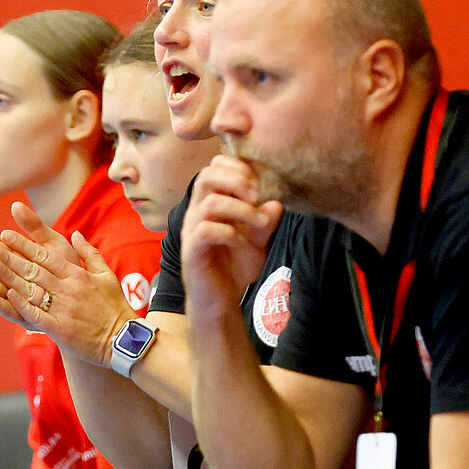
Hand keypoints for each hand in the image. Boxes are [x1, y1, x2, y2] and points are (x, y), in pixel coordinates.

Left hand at [0, 201, 135, 363]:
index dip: (23, 245)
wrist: (124, 340)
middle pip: (34, 270)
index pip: (45, 256)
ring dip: (10, 277)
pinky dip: (21, 303)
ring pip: (31, 289)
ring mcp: (63, 309)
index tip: (6, 235)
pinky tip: (6, 294)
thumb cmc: (115, 307)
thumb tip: (76, 234)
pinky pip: (37, 314)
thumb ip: (90, 253)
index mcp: (78, 275)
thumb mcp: (107, 275)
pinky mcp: (60, 329)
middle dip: (10, 257)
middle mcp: (68, 289)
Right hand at [180, 156, 282, 329]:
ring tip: (259, 223)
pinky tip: (241, 242)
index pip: (215, 167)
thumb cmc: (234, 268)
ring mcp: (192, 231)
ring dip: (240, 209)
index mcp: (210, 203)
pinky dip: (229, 232)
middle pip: (207, 174)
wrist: (220, 302)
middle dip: (237, 179)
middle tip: (257, 196)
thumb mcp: (258, 241)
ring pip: (210, 202)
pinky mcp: (191, 251)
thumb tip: (276, 202)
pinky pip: (205, 230)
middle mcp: (197, 212)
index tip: (259, 184)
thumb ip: (266, 221)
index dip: (237, 167)